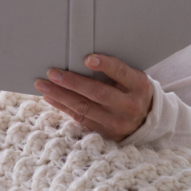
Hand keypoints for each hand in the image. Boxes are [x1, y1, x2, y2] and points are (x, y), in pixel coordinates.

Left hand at [34, 54, 152, 141]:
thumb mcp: (134, 79)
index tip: (87, 58)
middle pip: (98, 93)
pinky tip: (50, 98)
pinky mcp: (105, 132)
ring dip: (61, 96)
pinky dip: (63, 107)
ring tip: (43, 85)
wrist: (148, 121)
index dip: (105, 65)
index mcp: (139, 86)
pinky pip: (80, 119)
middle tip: (52, 73)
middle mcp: (129, 106)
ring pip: (85, 108)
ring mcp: (117, 122)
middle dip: (72, 82)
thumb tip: (82, 59)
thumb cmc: (134, 91)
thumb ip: (116, 71)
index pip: (121, 73)